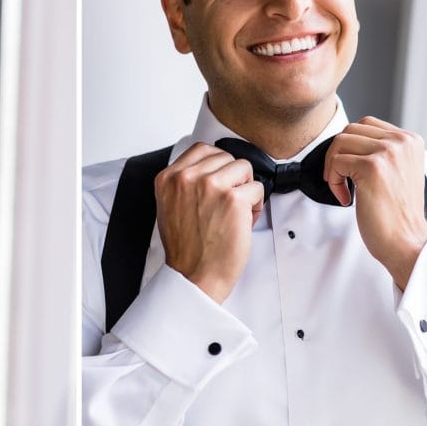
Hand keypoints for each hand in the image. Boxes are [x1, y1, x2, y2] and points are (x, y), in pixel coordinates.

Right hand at [155, 142, 264, 303]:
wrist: (194, 276)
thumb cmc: (186, 248)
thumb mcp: (170, 206)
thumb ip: (184, 182)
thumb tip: (210, 167)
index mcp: (168, 178)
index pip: (202, 149)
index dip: (217, 166)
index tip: (220, 184)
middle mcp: (187, 178)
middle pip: (226, 157)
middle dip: (233, 180)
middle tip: (228, 205)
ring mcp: (210, 186)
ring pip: (245, 168)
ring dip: (246, 190)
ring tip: (236, 212)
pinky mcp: (233, 199)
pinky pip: (257, 188)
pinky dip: (256, 206)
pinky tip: (244, 221)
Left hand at [324, 116, 426, 289]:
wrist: (407, 241)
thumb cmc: (397, 213)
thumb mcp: (398, 170)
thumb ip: (382, 151)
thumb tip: (349, 141)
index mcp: (410, 140)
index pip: (366, 124)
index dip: (351, 147)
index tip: (352, 171)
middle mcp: (402, 141)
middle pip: (350, 130)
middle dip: (338, 155)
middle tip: (341, 180)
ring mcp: (388, 152)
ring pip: (340, 142)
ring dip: (333, 168)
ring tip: (343, 189)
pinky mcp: (372, 167)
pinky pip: (336, 162)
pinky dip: (334, 182)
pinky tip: (347, 198)